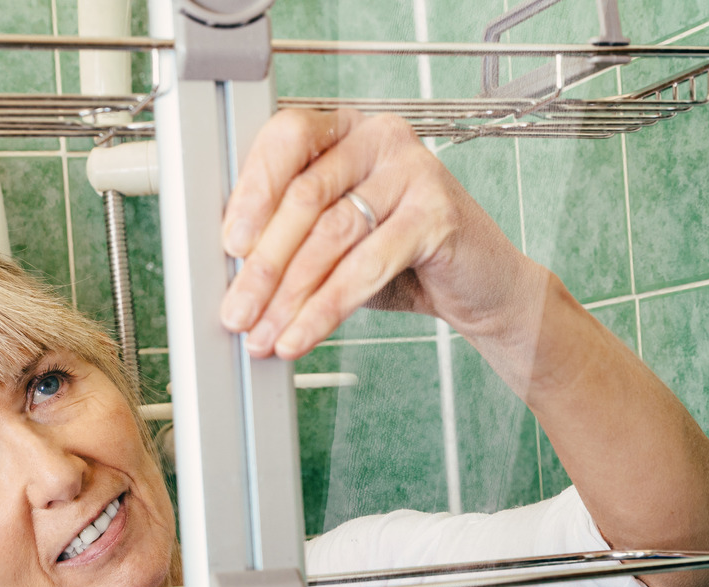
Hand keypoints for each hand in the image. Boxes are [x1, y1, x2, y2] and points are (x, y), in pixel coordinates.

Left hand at [218, 109, 535, 359]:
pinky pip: (366, 265)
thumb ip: (291, 235)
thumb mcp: (337, 240)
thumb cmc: (403, 259)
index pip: (287, 139)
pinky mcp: (437, 212)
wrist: (480, 286)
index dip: (253, 191)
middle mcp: (379, 138)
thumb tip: (231, 269)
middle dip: (263, 265)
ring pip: (332, 235)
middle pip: (305, 196)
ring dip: (290, 295)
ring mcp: (413, 170)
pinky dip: (328, 308)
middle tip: (238, 311)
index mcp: (346, 130)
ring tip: (267, 334)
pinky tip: (303, 334)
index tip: (229, 245)